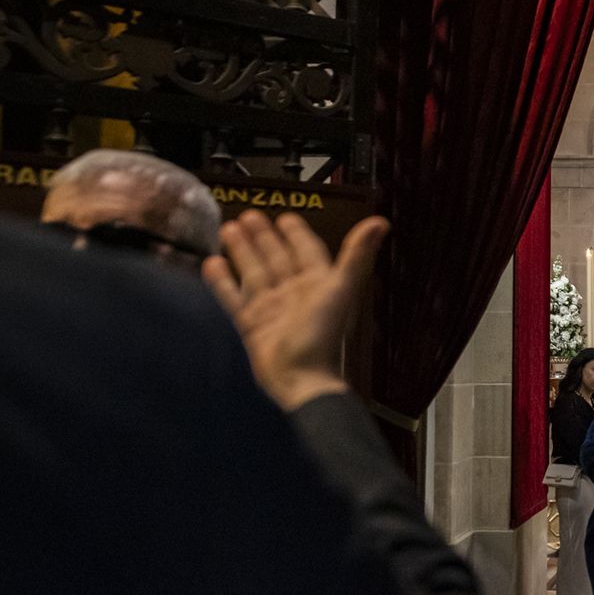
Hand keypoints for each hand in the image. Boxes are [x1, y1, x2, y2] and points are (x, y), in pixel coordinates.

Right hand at [203, 210, 388, 410]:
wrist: (300, 378)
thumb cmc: (323, 335)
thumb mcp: (341, 289)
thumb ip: (357, 255)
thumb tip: (380, 222)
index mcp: (318, 285)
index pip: (307, 252)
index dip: (298, 235)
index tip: (286, 218)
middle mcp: (295, 295)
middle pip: (277, 259)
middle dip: (264, 238)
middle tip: (249, 216)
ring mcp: (272, 311)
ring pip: (254, 274)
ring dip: (243, 252)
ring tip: (229, 229)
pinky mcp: (252, 326)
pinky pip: (234, 299)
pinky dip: (223, 282)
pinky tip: (213, 264)